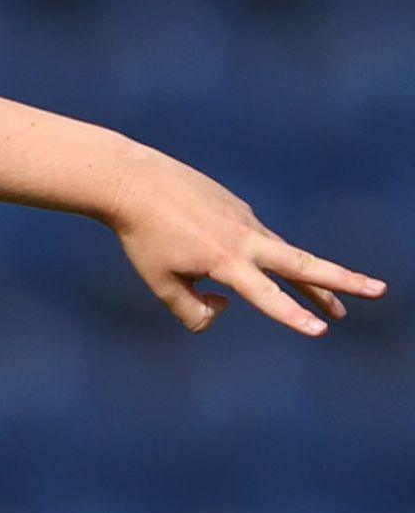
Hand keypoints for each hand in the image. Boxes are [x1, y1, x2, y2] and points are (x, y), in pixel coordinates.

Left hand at [103, 144, 386, 335]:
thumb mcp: (160, 283)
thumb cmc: (143, 236)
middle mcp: (244, 238)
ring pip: (286, 255)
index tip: (322, 331)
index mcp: (225, 260)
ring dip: (312, 280)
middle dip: (343, 281)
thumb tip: (224, 310)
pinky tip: (223, 251)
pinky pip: (253, 241)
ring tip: (333, 306)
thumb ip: (193, 311)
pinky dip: (256, 257)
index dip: (294, 315)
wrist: (133, 181)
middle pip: (303, 263)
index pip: (266, 295)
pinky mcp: (238, 209)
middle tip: (380, 292)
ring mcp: (246, 220)